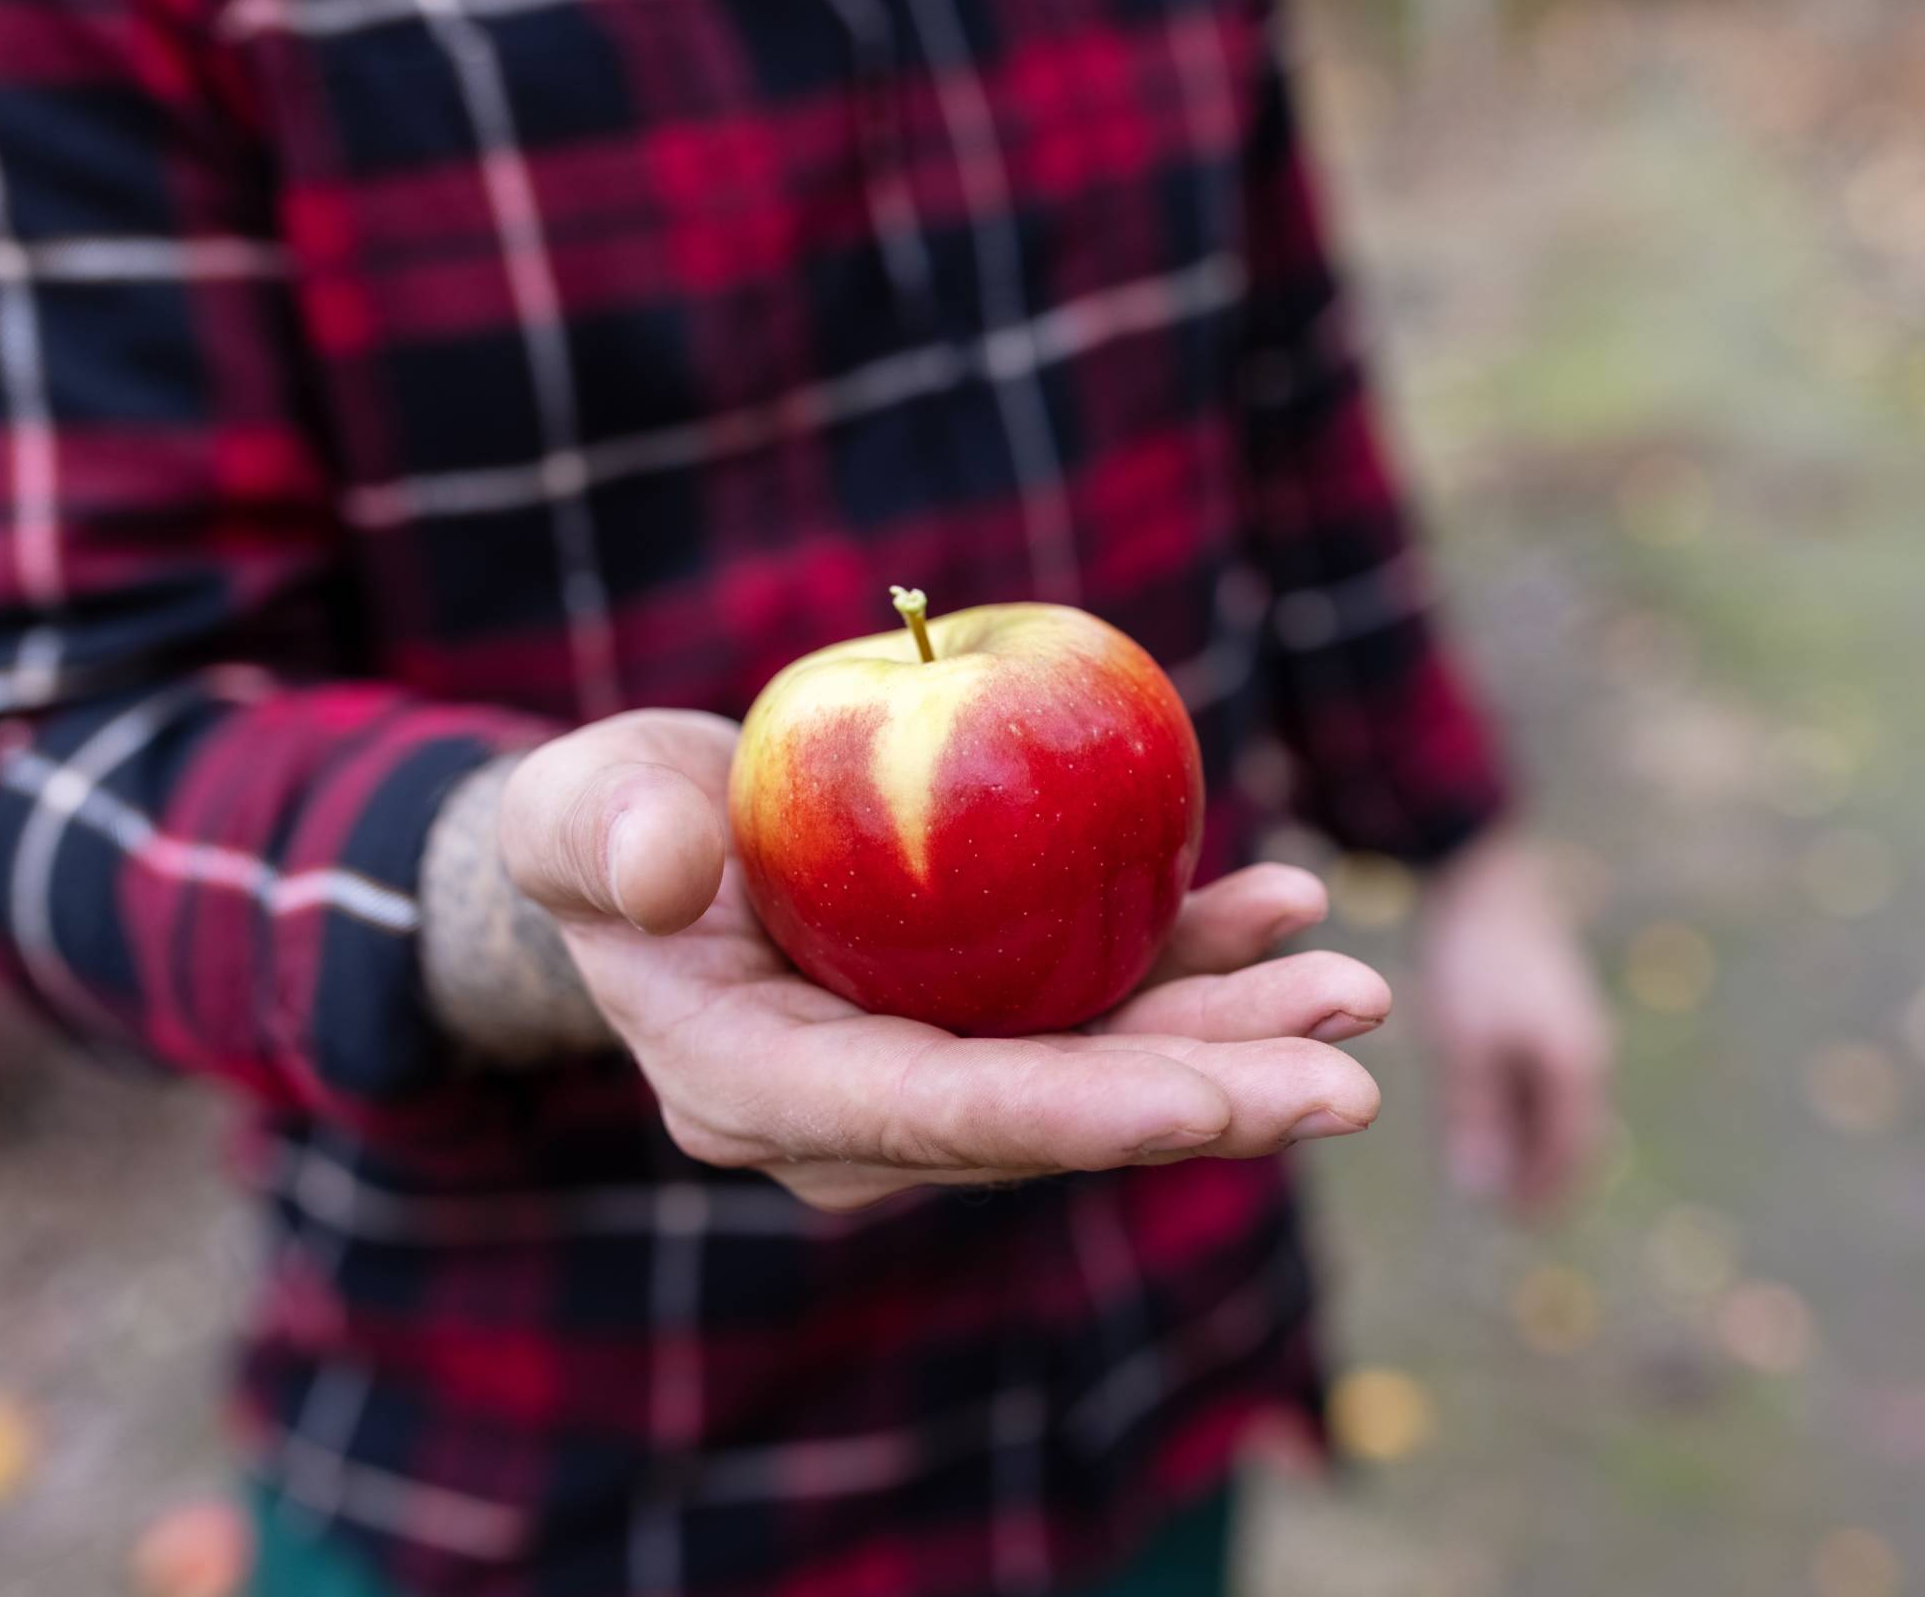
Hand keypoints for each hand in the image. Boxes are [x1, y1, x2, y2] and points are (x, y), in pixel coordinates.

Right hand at [497, 709, 1389, 1210]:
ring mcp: (927, 1073)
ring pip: (1095, 1069)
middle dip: (1200, 1101)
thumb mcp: (576, 809)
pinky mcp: (976, 1019)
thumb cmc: (601, 827)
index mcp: (756, 1088)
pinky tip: (1278, 909)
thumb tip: (673, 869)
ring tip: (1351, 986)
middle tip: (1345, 1080)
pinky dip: (1189, 962)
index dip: (1072, 1112)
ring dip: (1230, 1036)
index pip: (928, 1114)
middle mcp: (859, 1115)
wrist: (652, 847)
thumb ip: (603, 831)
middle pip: (1047, 1119)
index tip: (1209, 1100)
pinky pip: (1094, 1005)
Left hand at [1418, 830, 1613, 1211]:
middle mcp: (1585, 1051)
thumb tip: (1485, 1189)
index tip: (1517, 1227)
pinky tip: (1487, 1112)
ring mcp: (1570, 1028)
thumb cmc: (1472, 962)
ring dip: (1531, 1141)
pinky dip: (1521, 1105)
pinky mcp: (1546, 1009)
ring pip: (1557, 1104)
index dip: (1548, 1192)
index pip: (1572, 1152)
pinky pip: (1542, 1075)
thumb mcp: (1466, 1044)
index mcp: (1575, 1066)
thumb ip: (1476, 1115)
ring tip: (1494, 1171)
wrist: (1483, 879)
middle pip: (1572, 1133)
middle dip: (1543, 1174)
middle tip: (1506, 1214)